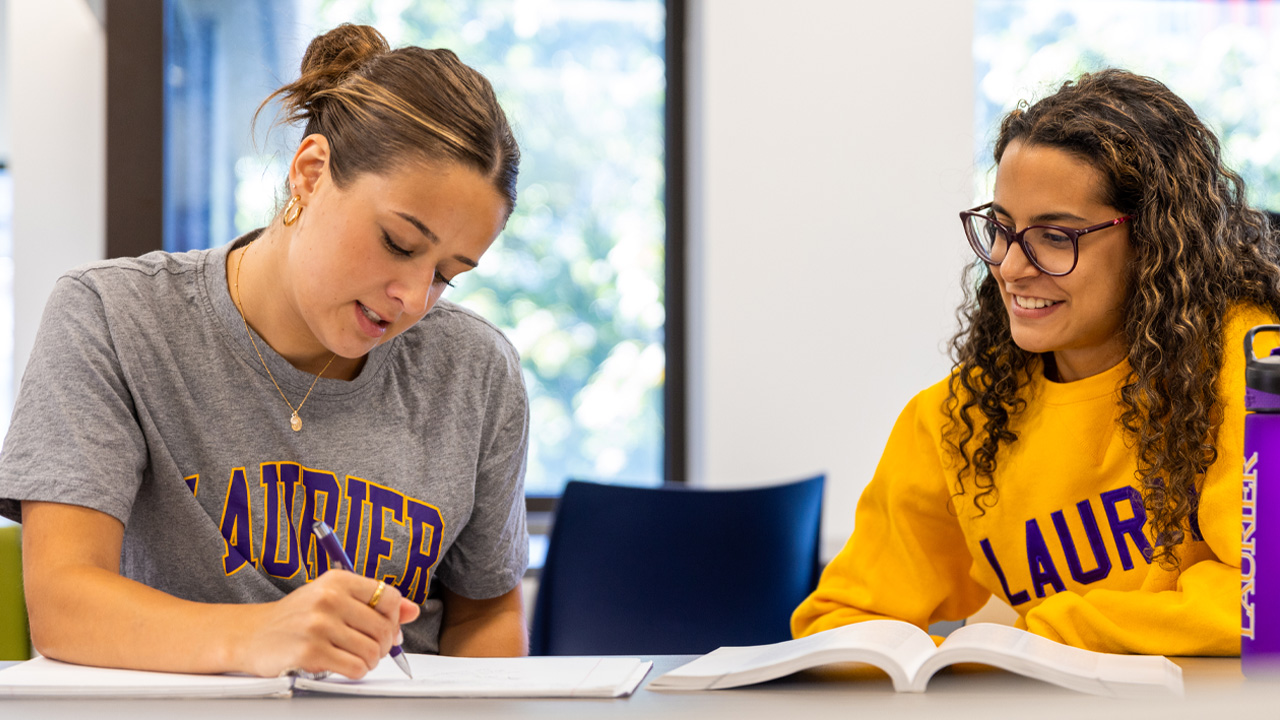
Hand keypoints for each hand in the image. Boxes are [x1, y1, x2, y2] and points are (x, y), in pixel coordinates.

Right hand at [231, 570, 419, 677]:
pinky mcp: (310, 652)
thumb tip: (412, 610)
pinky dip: (357, 672)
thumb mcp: (333, 597)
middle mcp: (328, 599)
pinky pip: (354, 668)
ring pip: (372, 651)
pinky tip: (347, 667)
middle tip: (373, 650)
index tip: (388, 628)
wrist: (251, 634)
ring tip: (358, 659)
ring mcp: (318, 626)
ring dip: (371, 661)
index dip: (394, 618)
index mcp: (338, 580)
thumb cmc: (297, 617)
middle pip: (383, 628)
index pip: (389, 597)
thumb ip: (374, 602)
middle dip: (384, 645)